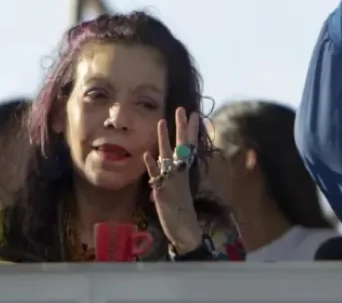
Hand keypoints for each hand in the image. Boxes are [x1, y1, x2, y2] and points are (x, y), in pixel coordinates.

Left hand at [144, 107, 203, 253]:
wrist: (185, 231)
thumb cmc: (181, 211)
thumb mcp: (179, 190)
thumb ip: (172, 176)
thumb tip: (161, 162)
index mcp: (185, 172)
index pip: (190, 146)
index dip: (191, 131)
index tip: (195, 114)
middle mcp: (180, 174)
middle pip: (182, 146)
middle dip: (182, 128)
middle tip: (183, 110)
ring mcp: (172, 181)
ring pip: (168, 156)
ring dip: (164, 139)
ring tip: (161, 122)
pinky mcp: (163, 191)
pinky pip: (156, 176)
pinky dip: (152, 165)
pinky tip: (147, 154)